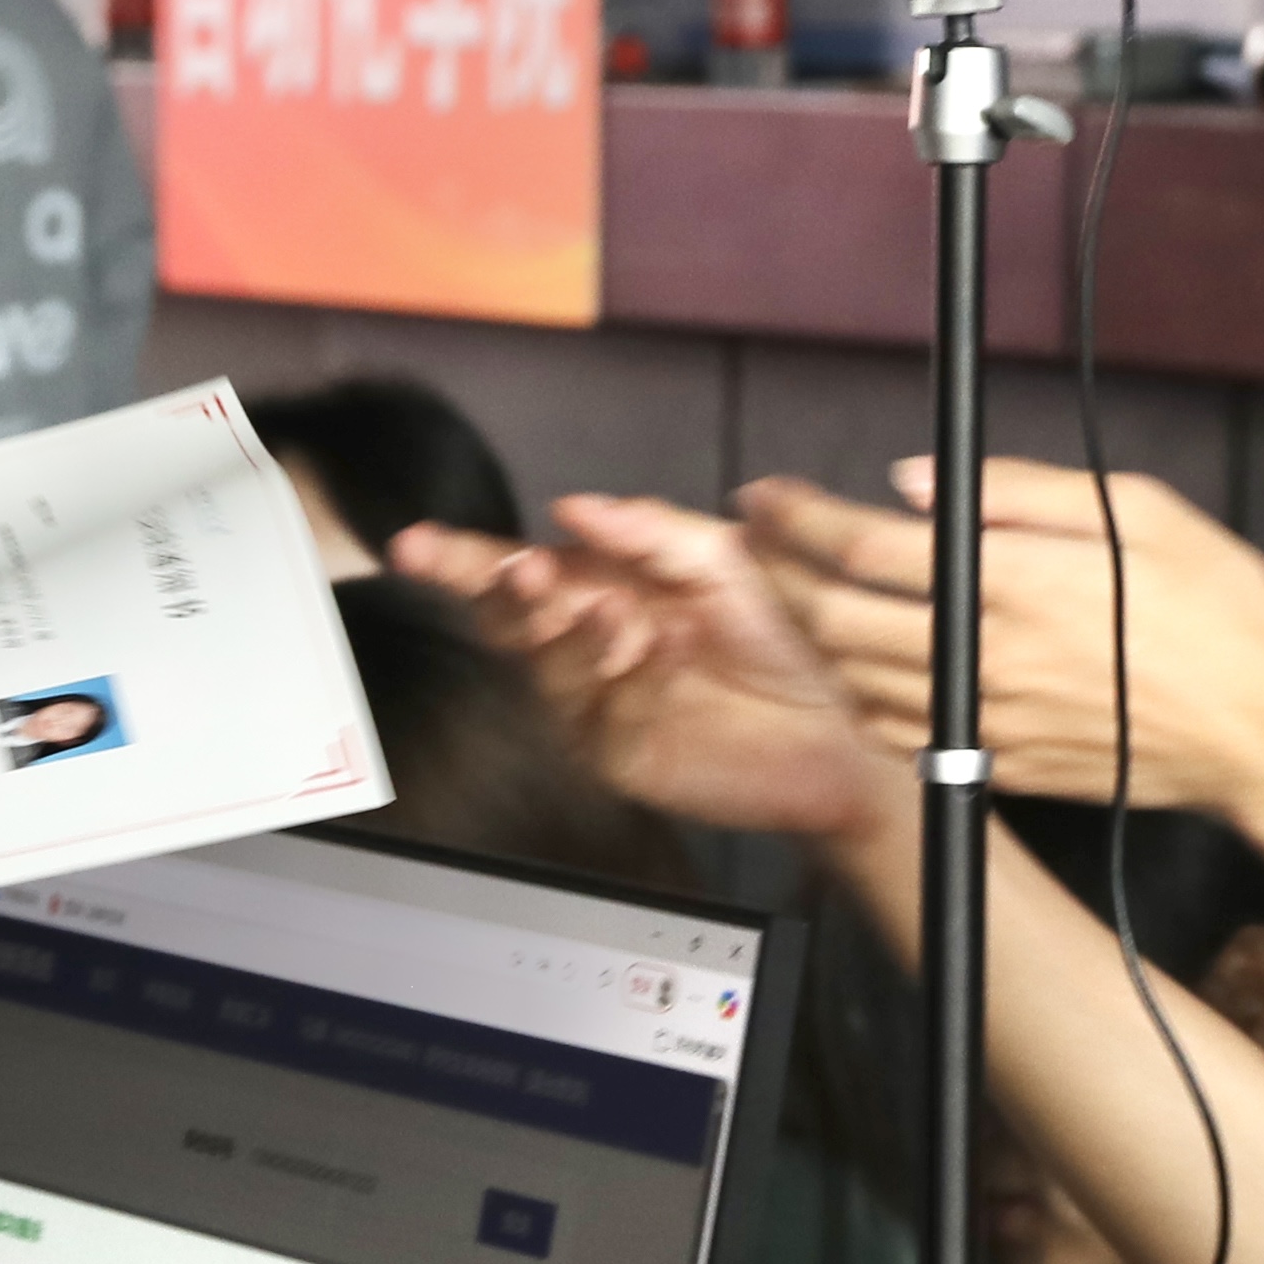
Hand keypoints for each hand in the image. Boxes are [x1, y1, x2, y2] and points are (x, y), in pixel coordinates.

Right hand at [394, 501, 912, 848]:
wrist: (845, 720)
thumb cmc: (790, 634)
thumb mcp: (727, 557)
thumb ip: (649, 530)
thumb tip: (570, 509)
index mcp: (605, 586)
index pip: (520, 567)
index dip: (466, 556)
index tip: (418, 544)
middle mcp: (591, 643)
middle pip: (511, 620)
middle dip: (499, 594)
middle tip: (518, 573)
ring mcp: (600, 702)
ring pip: (547, 668)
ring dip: (570, 635)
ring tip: (614, 610)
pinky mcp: (622, 755)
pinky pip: (601, 719)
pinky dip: (629, 682)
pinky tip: (666, 656)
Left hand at [740, 462, 1263, 903]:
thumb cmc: (1221, 610)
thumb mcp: (1136, 508)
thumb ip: (1017, 489)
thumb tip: (916, 482)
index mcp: (1013, 580)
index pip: (865, 547)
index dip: (799, 519)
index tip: (769, 499)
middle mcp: (987, 654)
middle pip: (837, 620)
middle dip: (783, 576)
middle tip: (765, 544)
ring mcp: (989, 719)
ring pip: (858, 683)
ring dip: (814, 639)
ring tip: (800, 597)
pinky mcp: (1002, 764)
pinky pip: (902, 735)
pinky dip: (864, 698)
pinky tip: (866, 667)